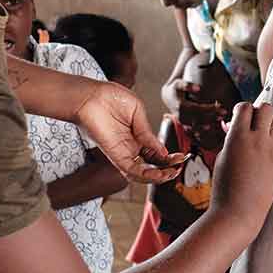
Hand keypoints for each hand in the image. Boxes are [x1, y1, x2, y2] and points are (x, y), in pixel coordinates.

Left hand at [73, 80, 187, 183]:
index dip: (168, 158)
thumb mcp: (137, 112)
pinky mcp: (113, 154)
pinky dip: (144, 174)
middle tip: (177, 168)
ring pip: (140, 173)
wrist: (90, 95)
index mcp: (137, 136)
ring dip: (156, 177)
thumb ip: (148, 133)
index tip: (181, 157)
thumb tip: (162, 150)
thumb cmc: (109, 97)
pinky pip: (129, 170)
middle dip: (165, 170)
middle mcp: (129, 147)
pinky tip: (157, 173)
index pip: (155, 154)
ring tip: (170, 174)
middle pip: (150, 166)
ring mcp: (121, 152)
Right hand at [163, 79, 228, 134]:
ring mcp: (182, 122)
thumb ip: (187, 85)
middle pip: (198, 118)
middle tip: (224, 113)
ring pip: (197, 126)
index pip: (196, 108)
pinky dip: (203, 130)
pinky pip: (194, 130)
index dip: (208, 109)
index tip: (219, 105)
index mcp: (179, 106)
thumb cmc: (176, 88)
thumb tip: (198, 88)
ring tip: (220, 120)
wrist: (168, 97)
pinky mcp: (184, 125)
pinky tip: (212, 128)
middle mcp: (180, 116)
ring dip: (209, 123)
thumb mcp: (178, 84)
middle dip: (211, 116)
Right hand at [209, 102, 272, 234]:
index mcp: (238, 137)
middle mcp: (258, 140)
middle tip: (251, 123)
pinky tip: (267, 148)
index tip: (238, 117)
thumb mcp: (222, 157)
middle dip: (258, 111)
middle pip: (266, 108)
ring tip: (261, 134)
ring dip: (270, 122)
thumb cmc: (225, 186)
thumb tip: (235, 124)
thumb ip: (231, 137)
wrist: (239, 213)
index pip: (245, 107)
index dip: (241, 109)